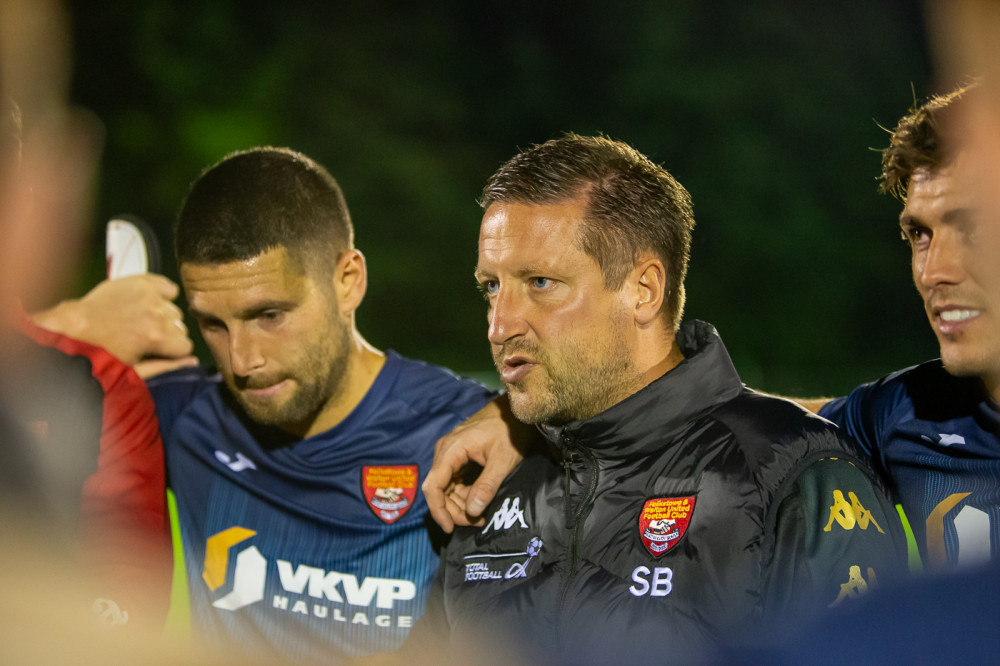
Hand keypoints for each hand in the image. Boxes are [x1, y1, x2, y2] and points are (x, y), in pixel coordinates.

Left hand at [31, 274, 196, 372]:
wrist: (74, 327)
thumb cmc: (100, 353)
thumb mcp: (134, 369)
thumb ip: (167, 366)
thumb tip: (193, 362)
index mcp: (156, 338)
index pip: (185, 345)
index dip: (172, 350)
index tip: (157, 350)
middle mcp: (156, 315)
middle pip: (180, 327)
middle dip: (167, 333)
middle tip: (144, 335)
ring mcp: (148, 296)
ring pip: (174, 310)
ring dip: (163, 315)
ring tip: (141, 320)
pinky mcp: (140, 282)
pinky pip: (168, 287)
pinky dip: (163, 294)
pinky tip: (148, 302)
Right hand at [422, 395, 534, 532]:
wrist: (517, 412)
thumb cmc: (511, 431)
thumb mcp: (503, 460)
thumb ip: (487, 486)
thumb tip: (472, 512)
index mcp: (451, 450)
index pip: (433, 486)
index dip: (438, 511)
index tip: (450, 529)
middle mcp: (445, 451)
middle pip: (438, 489)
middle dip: (453, 510)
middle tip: (477, 522)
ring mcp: (450, 452)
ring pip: (446, 487)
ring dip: (459, 504)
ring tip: (480, 515)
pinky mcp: (458, 455)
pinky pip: (454, 480)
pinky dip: (463, 494)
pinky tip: (478, 502)